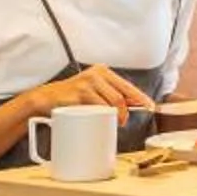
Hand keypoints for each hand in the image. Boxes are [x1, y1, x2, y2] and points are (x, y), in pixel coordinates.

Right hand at [29, 64, 151, 115]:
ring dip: (118, 116)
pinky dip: (104, 116)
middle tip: (124, 122)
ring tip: (115, 123)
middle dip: (128, 111)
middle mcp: (97, 74)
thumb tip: (132, 106)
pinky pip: (98, 107)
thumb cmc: (72, 97)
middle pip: (122, 95)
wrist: (45, 98)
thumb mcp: (93, 92)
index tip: (151, 107)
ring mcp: (87, 82)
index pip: (127, 86)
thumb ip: (110, 96)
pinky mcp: (79, 93)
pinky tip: (103, 121)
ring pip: (113, 101)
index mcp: (103, 72)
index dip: (141, 98)